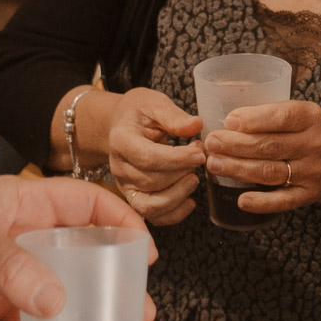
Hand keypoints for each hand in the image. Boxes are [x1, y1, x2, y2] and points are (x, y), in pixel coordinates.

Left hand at [0, 175, 155, 320]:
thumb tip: (55, 300)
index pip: (83, 201)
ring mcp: (5, 269)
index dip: (117, 220)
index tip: (143, 251)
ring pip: (60, 286)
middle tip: (137, 301)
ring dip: (86, 306)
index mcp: (19, 200)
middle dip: (112, 272)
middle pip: (80, 248)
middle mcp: (18, 232)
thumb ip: (11, 269)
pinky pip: (30, 317)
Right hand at [96, 86, 206, 225]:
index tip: (199, 154)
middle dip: (182, 172)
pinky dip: (174, 214)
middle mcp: (119, 167)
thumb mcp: (155, 104)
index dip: (176, 159)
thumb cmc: (140, 113)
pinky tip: (190, 201)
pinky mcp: (134, 198)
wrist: (122, 125)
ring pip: (151, 204)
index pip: (147, 157)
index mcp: (121, 140)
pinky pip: (153, 216)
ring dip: (179, 194)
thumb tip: (196, 126)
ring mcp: (125, 186)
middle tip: (201, 156)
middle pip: (152, 181)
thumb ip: (174, 116)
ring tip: (194, 177)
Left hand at [202, 99, 320, 216]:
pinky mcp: (308, 196)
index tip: (229, 120)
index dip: (254, 119)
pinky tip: (241, 200)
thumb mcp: (304, 115)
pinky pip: (283, 201)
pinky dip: (261, 202)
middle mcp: (314, 144)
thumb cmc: (314, 134)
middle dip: (236, 145)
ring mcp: (312, 172)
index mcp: (312, 117)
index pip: (283, 116)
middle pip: (270, 145)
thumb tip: (228, 119)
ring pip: (271, 172)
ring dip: (239, 169)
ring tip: (214, 164)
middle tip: (211, 143)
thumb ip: (273, 114)